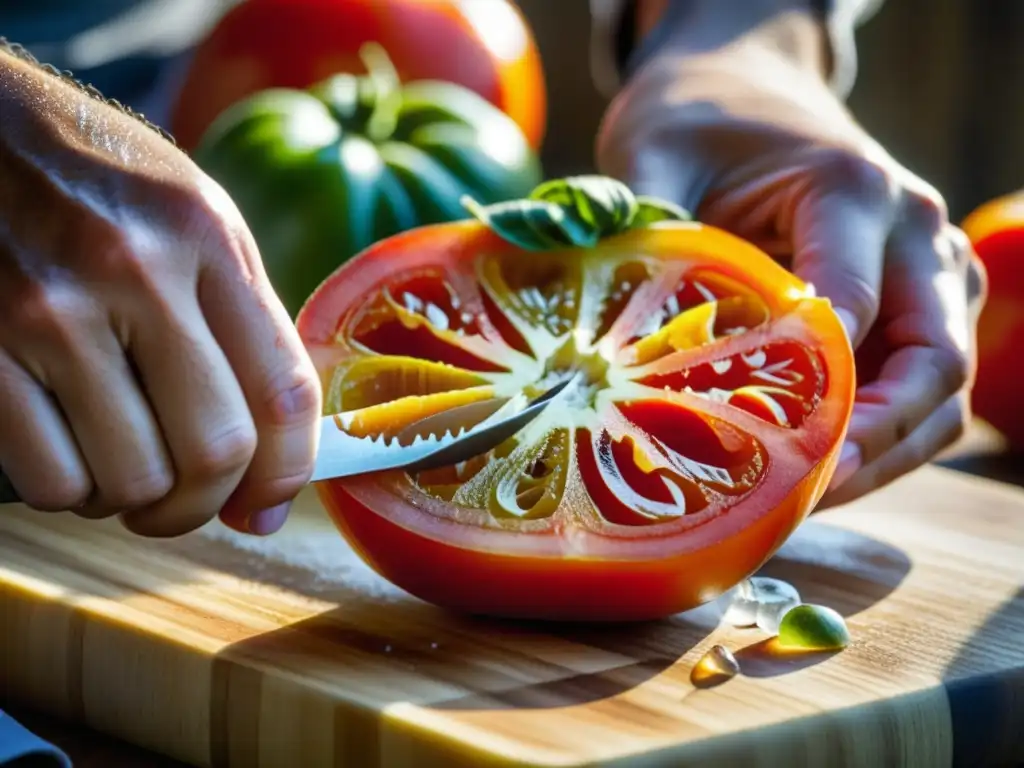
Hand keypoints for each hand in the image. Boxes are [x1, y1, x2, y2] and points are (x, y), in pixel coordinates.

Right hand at [0, 50, 321, 536]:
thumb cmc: (97, 185)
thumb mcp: (193, 222)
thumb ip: (242, 325)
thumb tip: (269, 460)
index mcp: (206, 239)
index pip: (282, 392)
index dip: (286, 473)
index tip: (267, 504)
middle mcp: (136, 272)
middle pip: (213, 450)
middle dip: (207, 503)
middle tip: (189, 503)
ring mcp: (49, 310)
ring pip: (132, 479)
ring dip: (136, 501)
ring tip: (125, 467)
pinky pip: (52, 478)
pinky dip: (71, 491)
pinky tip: (70, 453)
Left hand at [596, 13, 985, 507]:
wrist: (740, 85)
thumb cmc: (695, 122)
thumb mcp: (654, 163)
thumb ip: (650, 244)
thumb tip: (625, 358)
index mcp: (853, 191)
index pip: (856, 312)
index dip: (820, 396)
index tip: (765, 454)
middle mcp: (914, 230)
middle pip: (934, 364)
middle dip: (875, 442)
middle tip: (803, 495)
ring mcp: (928, 266)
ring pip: (941, 387)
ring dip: (886, 452)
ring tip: (805, 499)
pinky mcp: (917, 294)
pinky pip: (919, 379)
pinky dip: (882, 432)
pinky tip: (815, 463)